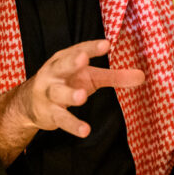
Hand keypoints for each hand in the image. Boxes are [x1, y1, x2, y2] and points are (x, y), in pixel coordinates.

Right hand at [0, 39, 144, 164]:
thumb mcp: (91, 77)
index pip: (79, 49)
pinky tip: (85, 130)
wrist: (30, 104)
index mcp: (65, 59)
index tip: (107, 44)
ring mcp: (49, 93)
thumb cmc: (67, 82)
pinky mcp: (49, 113)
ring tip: (82, 96)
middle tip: (83, 59)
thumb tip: (142, 76)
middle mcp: (54, 73)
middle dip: (72, 61)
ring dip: (70, 94)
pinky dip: (72, 124)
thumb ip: (115, 76)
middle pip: (62, 65)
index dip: (92, 47)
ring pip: (58, 92)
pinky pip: (61, 118)